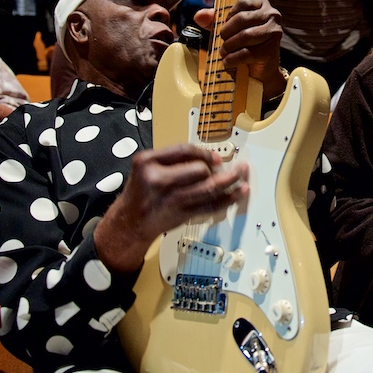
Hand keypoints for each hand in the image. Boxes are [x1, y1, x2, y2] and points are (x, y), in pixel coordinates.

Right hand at [96, 144, 249, 271]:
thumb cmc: (141, 190)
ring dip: (230, 181)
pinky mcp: (182, 215)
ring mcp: (172, 199)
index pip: (183, 151)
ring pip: (209, 188)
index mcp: (148, 162)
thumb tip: (208, 157)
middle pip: (199, 170)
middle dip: (215, 168)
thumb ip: (172, 158)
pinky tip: (240, 192)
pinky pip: (210, 206)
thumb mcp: (146, 166)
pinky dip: (228, 199)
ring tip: (243, 174)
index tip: (215, 156)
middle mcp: (159, 180)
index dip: (204, 152)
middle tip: (225, 167)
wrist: (130, 221)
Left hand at [193, 0, 283, 89]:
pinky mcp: (271, 50)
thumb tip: (198, 16)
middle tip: (222, 41)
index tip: (225, 27)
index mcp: (261, 4)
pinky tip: (228, 62)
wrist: (260, 68)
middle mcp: (272, 14)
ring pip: (245, 35)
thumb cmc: (244, 43)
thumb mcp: (228, 28)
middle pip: (242, 18)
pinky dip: (233, 59)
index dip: (229, 16)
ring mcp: (274, 32)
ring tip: (223, 52)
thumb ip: (212, 19)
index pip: (242, 2)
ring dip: (229, 46)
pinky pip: (247, 53)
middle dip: (227, 32)